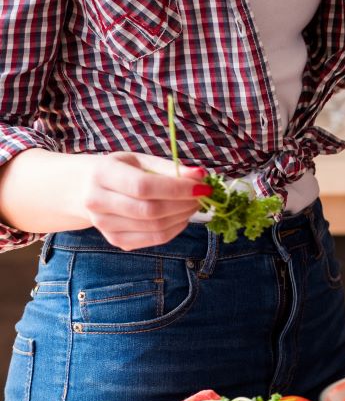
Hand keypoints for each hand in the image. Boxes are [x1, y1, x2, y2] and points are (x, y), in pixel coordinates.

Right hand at [77, 153, 208, 250]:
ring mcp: (104, 225)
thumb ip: (169, 168)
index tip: (203, 186)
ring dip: (183, 216)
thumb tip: (200, 175)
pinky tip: (181, 216)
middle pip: (150, 210)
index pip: (143, 186)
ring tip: (194, 203)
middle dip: (184, 204)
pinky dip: (175, 228)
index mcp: (102, 175)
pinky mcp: (115, 240)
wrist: (85, 189)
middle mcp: (97, 202)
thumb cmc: (121, 170)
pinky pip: (154, 239)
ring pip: (155, 228)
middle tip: (202, 195)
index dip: (177, 188)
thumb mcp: (140, 160)